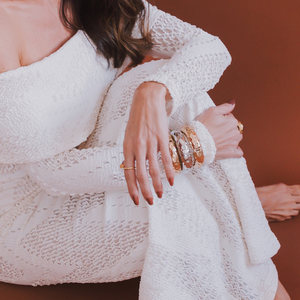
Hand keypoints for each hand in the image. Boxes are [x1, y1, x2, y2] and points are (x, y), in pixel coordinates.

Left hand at [122, 82, 174, 204]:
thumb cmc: (137, 117)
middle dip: (145, 191)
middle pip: (140, 175)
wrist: (147, 99)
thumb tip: (132, 167)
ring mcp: (150, 143)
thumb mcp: (129, 135)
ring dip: (157, 185)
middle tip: (150, 201)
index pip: (127, 173)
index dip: (132, 188)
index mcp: (127, 147)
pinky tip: (171, 181)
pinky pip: (166, 159)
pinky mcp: (162, 138)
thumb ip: (131, 151)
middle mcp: (137, 147)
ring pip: (154, 170)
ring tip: (160, 194)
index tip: (136, 199)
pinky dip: (169, 172)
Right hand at [196, 101, 242, 159]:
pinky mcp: (230, 153)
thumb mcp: (212, 111)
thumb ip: (225, 107)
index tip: (215, 121)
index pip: (231, 117)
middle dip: (227, 127)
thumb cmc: (202, 126)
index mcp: (233, 121)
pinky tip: (231, 148)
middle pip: (235, 127)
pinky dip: (236, 150)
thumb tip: (233, 103)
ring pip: (237, 138)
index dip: (223, 118)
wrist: (195, 142)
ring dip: (231, 137)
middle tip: (216, 129)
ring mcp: (234, 143)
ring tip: (220, 138)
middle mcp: (236, 132)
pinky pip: (238, 153)